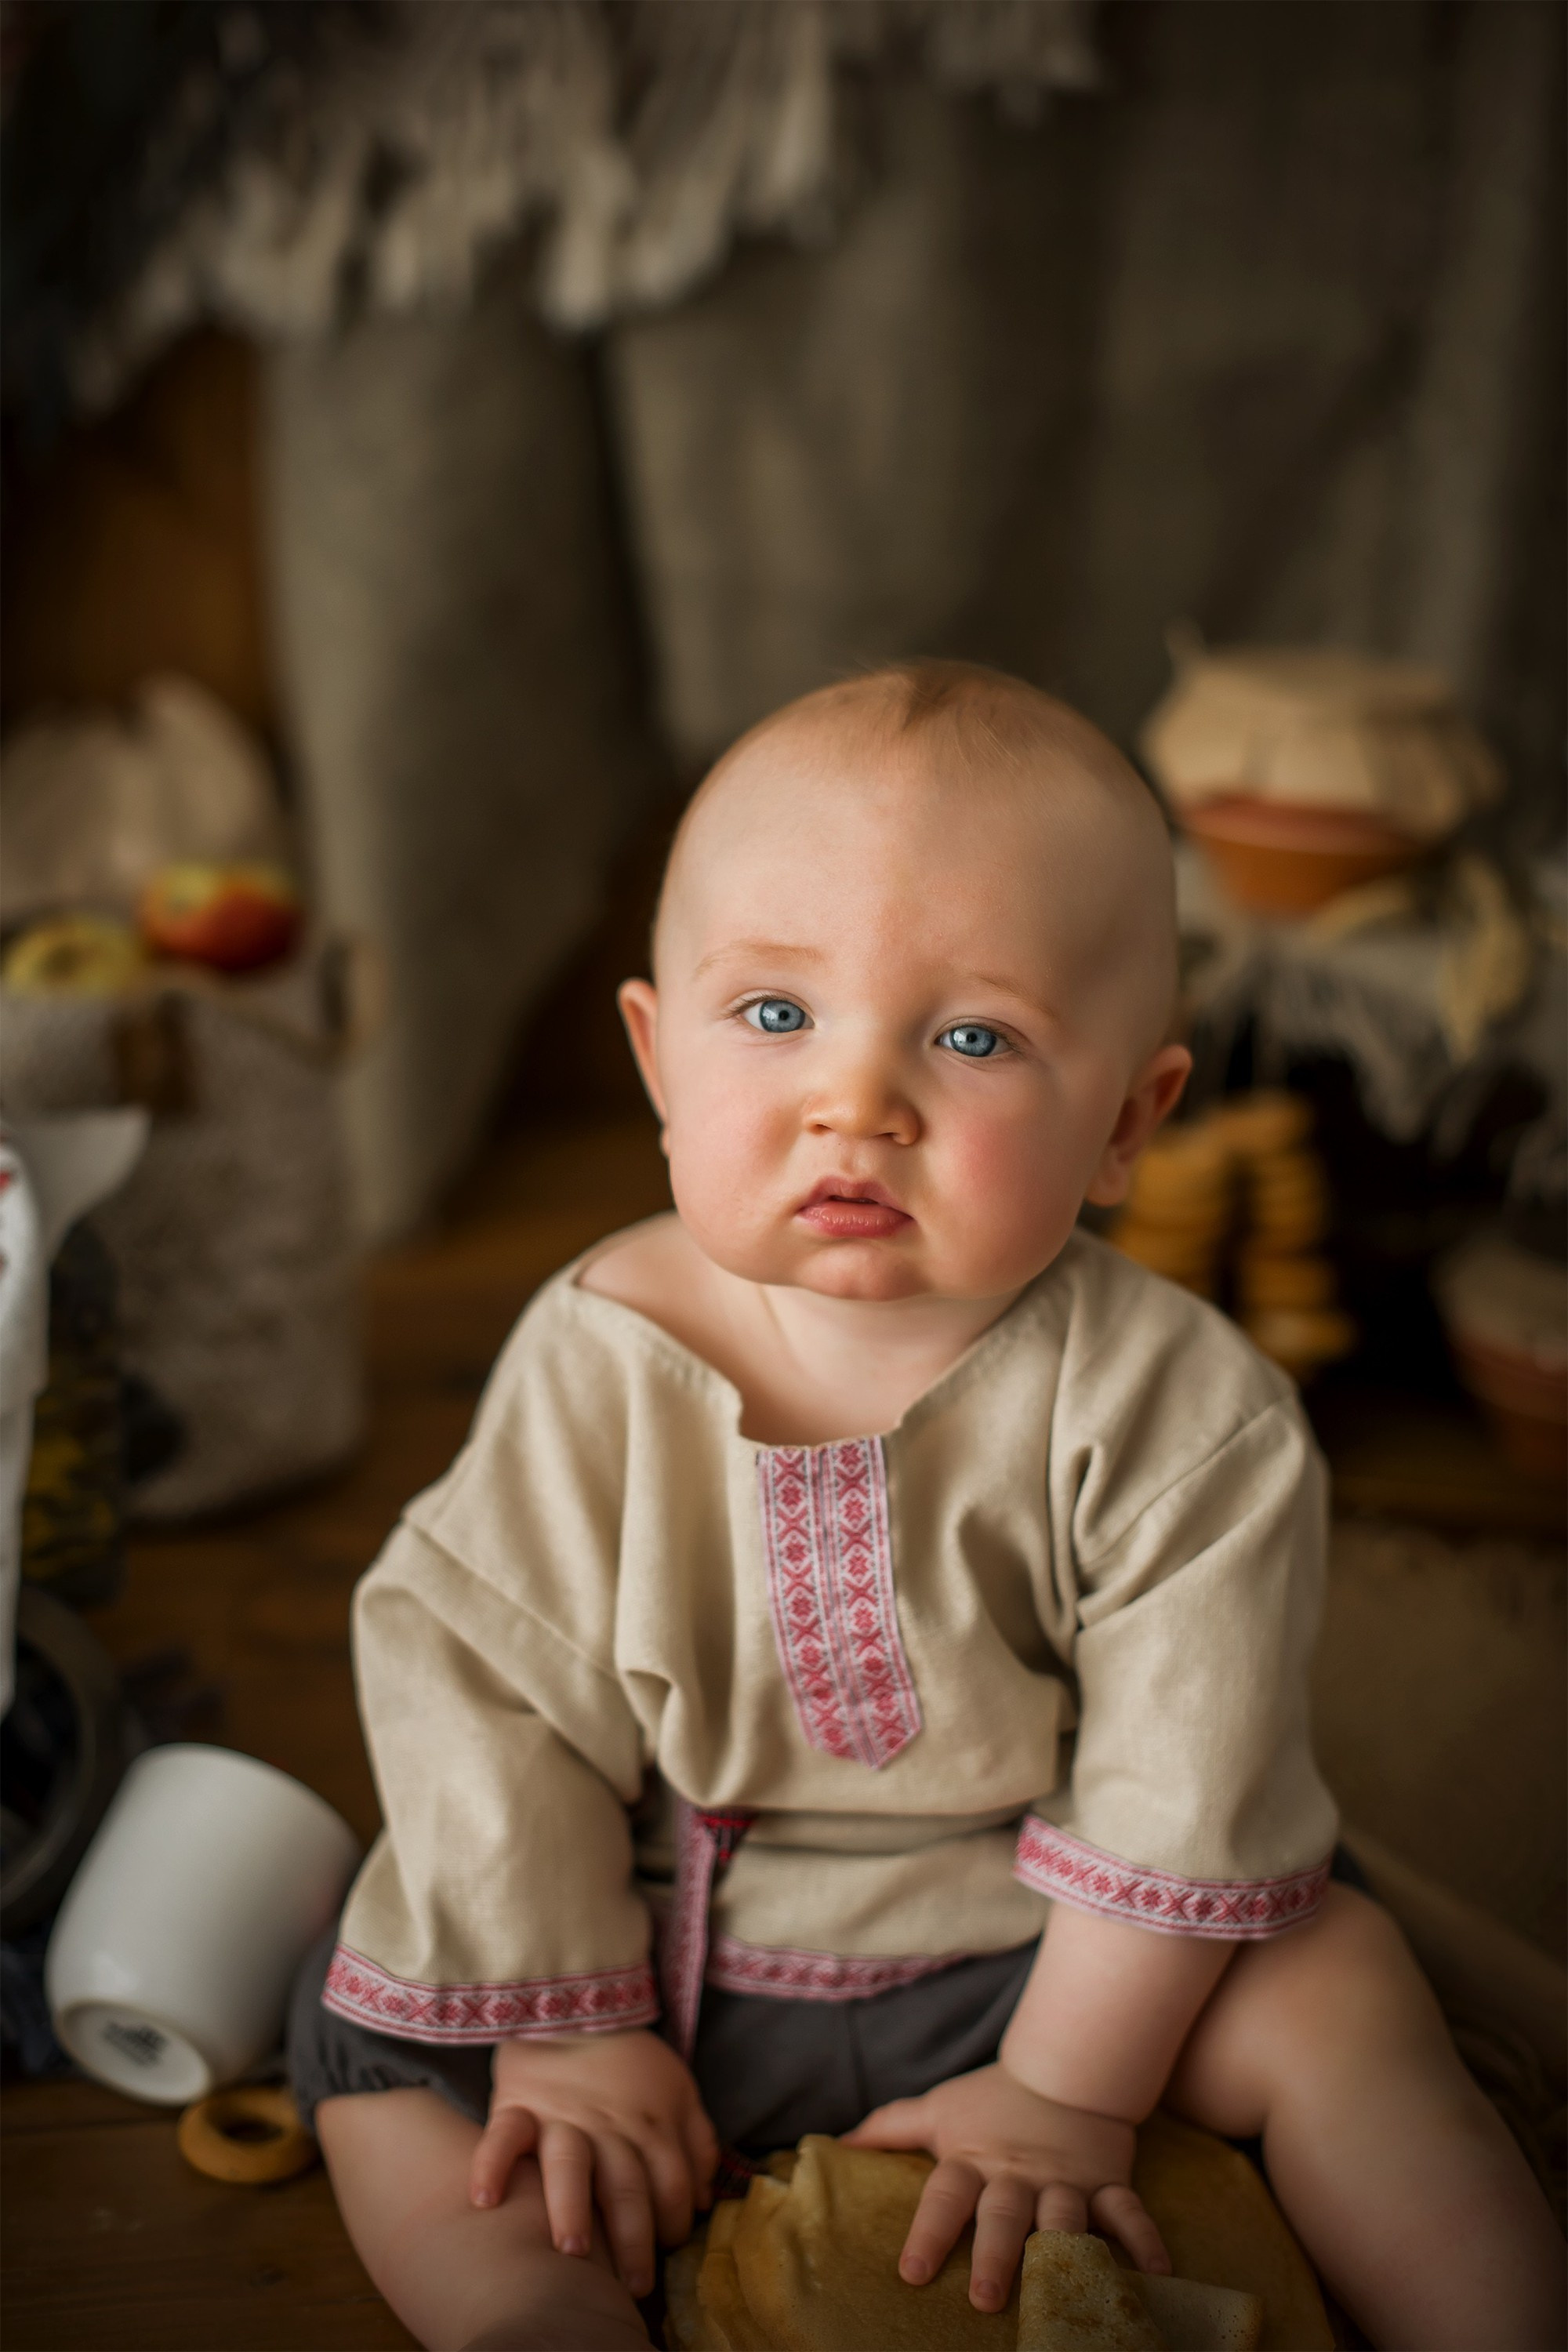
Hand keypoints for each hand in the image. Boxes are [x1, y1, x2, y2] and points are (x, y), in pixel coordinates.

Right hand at [470, 2029, 718, 2300]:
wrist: (575, 2010)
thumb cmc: (630, 2064)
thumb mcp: (680, 2088)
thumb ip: (697, 2141)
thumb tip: (700, 2200)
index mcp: (651, 2124)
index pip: (671, 2184)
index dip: (674, 2221)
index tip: (668, 2249)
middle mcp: (607, 2127)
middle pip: (626, 2185)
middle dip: (633, 2238)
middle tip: (634, 2284)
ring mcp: (560, 2118)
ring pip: (569, 2165)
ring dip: (572, 2206)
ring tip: (573, 2248)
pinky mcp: (517, 2108)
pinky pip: (502, 2136)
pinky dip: (491, 2164)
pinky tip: (485, 2199)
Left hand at [843, 2063, 1168, 2312]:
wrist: (1065, 2069)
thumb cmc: (991, 2101)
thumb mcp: (939, 2109)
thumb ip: (890, 2128)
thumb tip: (835, 2143)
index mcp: (974, 2160)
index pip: (945, 2196)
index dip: (928, 2232)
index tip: (912, 2273)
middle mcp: (1018, 2175)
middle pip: (1003, 2214)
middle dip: (994, 2255)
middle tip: (983, 2298)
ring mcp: (1066, 2181)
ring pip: (1064, 2218)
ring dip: (1064, 2253)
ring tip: (1065, 2289)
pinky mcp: (1106, 2183)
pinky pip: (1128, 2213)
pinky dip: (1144, 2242)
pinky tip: (1154, 2276)